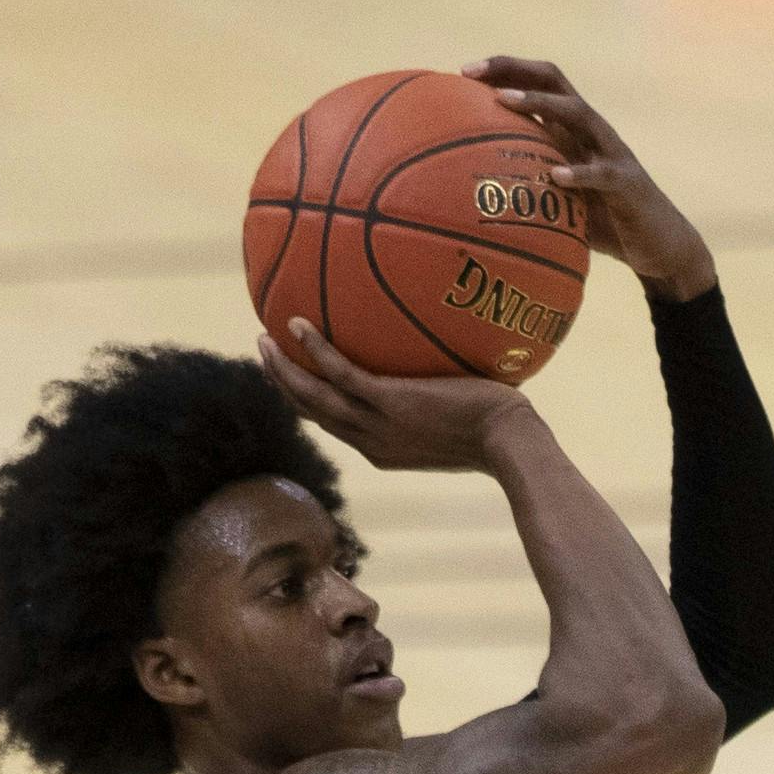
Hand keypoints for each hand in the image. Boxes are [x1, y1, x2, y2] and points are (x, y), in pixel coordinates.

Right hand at [260, 319, 532, 472]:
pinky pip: (339, 373)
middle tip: (264, 355)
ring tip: (263, 339)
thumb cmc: (500, 433)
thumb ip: (444, 405)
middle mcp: (373, 442)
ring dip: (283, 369)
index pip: (337, 427)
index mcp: (384, 449)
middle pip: (313, 413)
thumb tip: (452, 374)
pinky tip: (297, 323)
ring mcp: (378, 424)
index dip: (310, 404)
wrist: (510, 443)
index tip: (294, 382)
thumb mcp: (462, 424)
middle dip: (283, 385)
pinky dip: (314, 349)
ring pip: (313, 396)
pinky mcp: (389, 402)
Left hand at [463, 56, 717, 302]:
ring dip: (540, 105)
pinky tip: (555, 177)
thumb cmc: (605, 223)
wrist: (660, 246)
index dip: (506, 71)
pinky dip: (579, 173)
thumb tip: (477, 194)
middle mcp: (594, 132)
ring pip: (578, 115)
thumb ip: (531, 184)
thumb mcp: (562, 199)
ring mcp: (613, 154)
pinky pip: (602, 173)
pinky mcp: (628, 184)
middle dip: (513, 72)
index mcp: (576, 131)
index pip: (542, 85)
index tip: (464, 72)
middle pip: (555, 84)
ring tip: (506, 103)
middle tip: (472, 74)